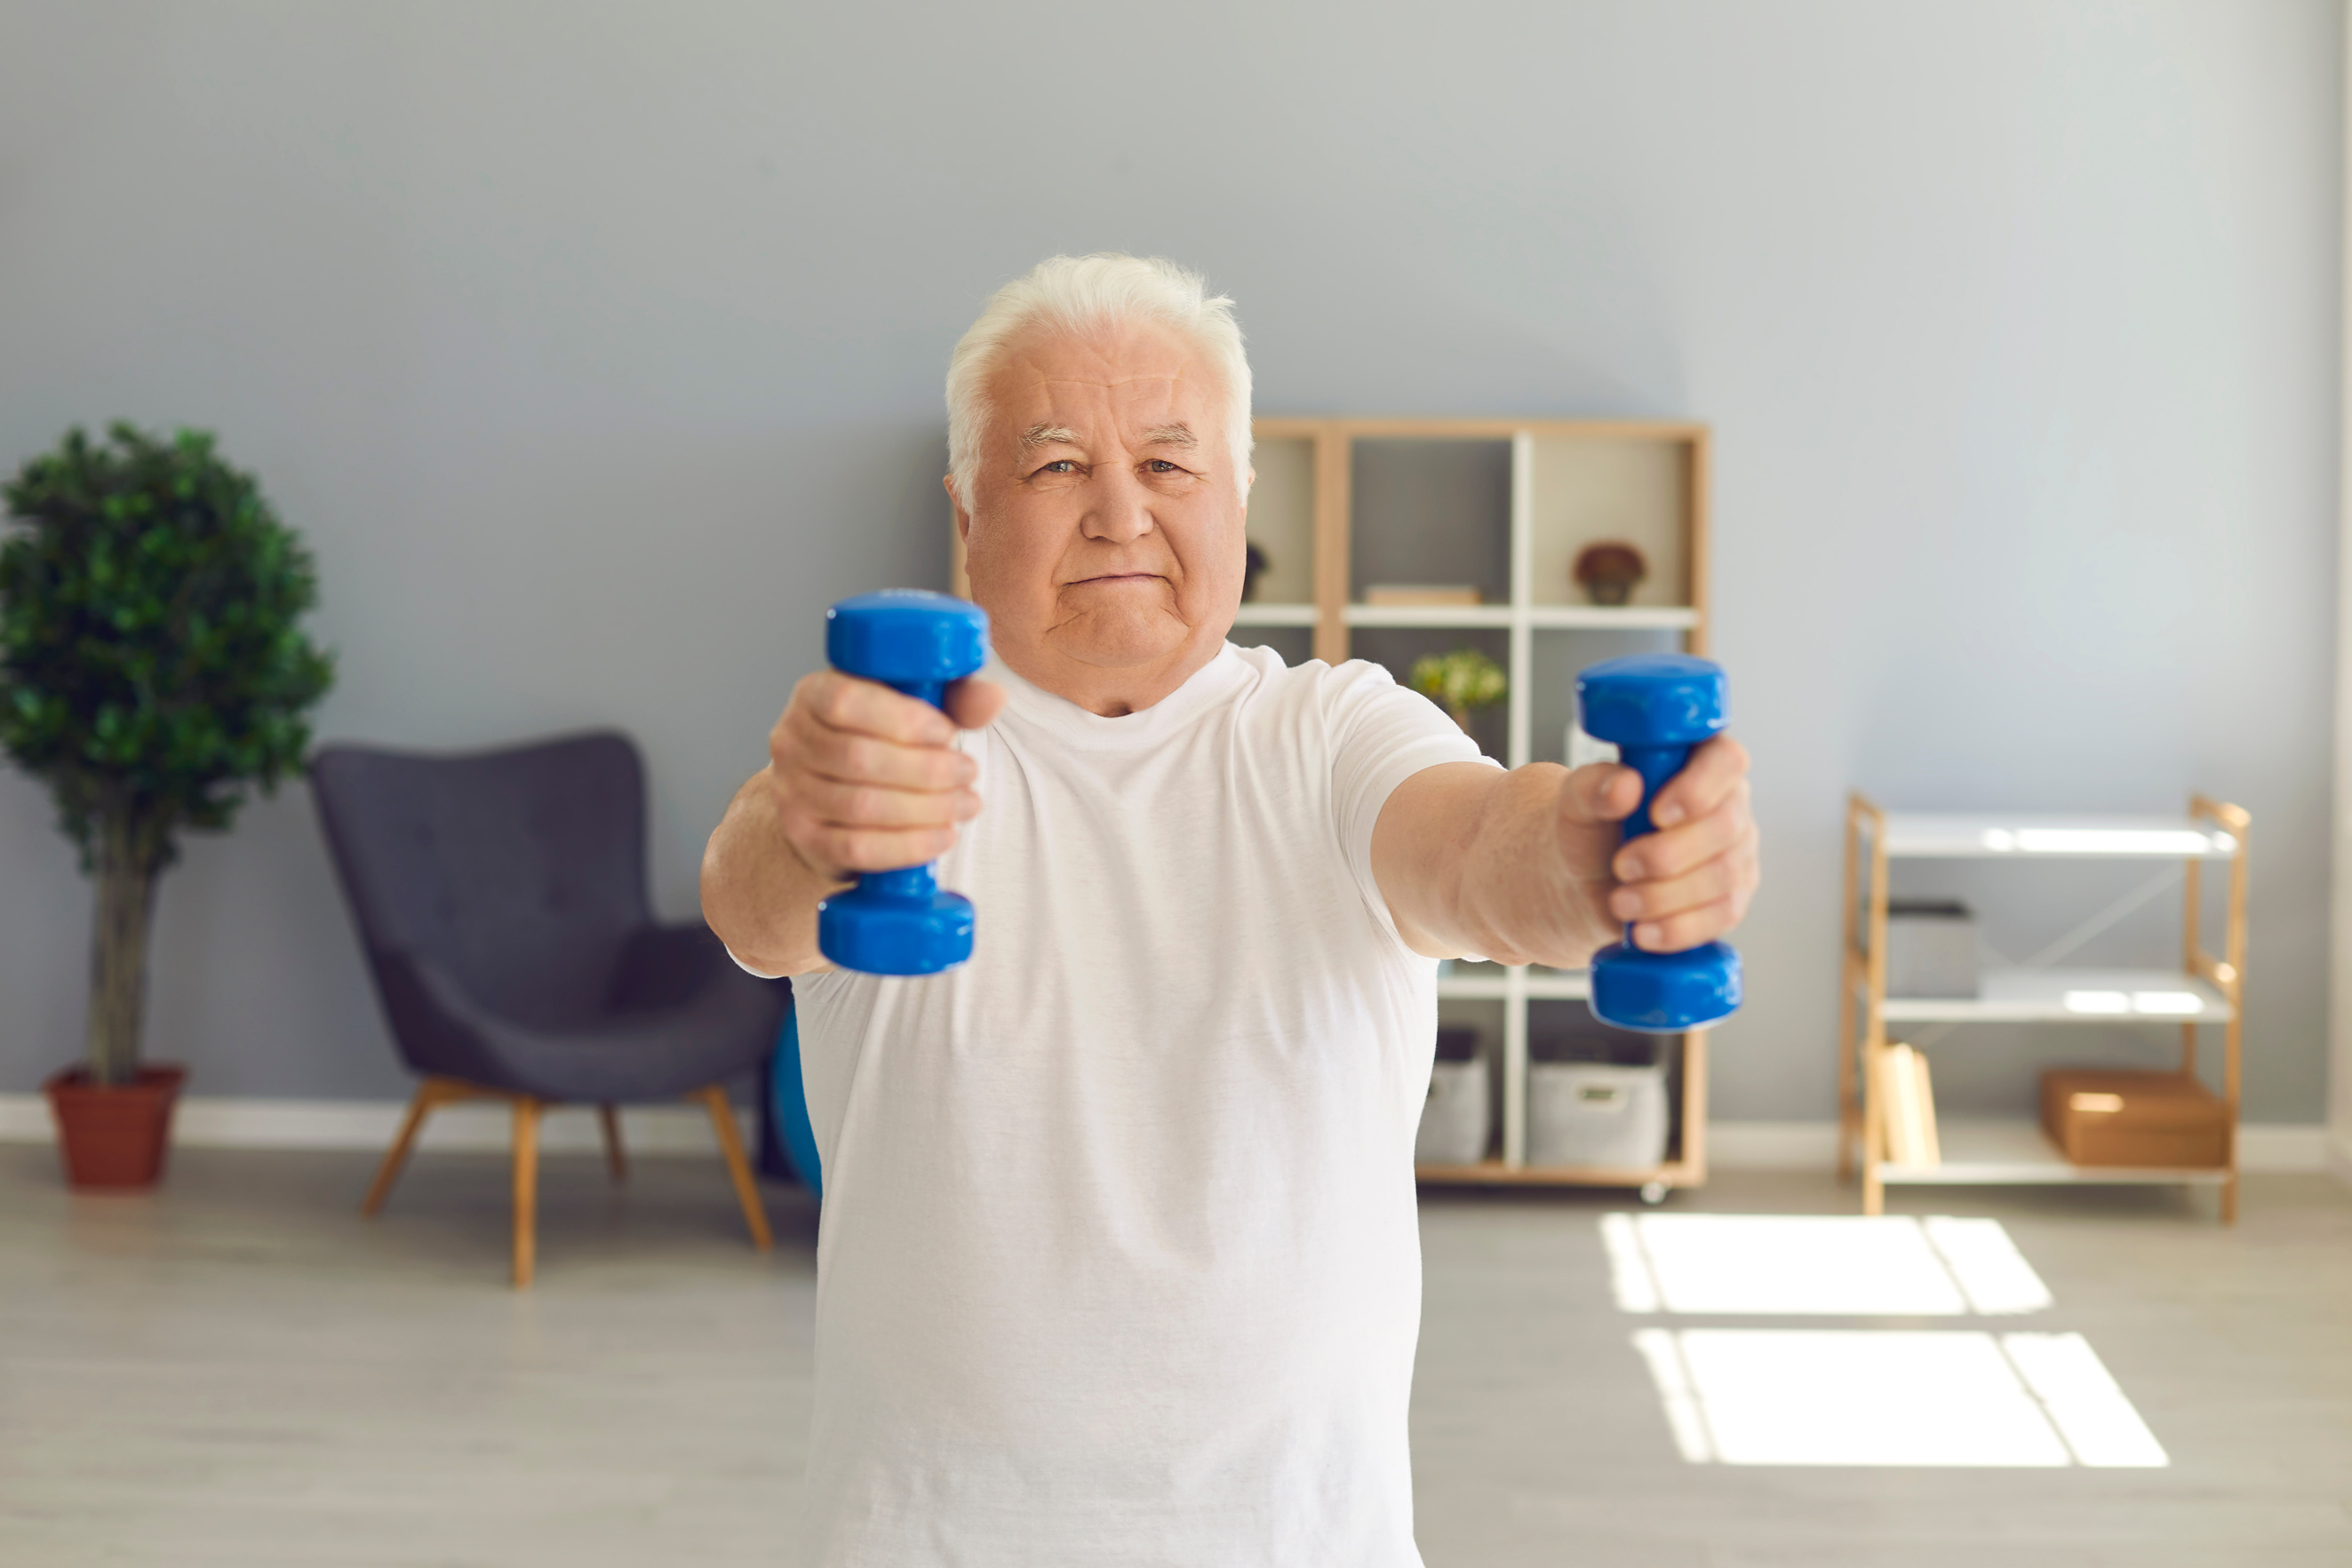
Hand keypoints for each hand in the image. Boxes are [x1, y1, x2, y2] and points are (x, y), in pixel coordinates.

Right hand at [764, 670, 1005, 881]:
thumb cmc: (880, 737)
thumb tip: (993, 697)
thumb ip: (953, 697)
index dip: (902, 720)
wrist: (834, 791)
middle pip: (859, 759)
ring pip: (861, 806)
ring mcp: (791, 793)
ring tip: (965, 803)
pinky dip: (908, 846)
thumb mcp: (914, 706)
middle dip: (927, 770)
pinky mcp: (805, 838)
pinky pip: (857, 848)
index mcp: (812, 693)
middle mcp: (790, 741)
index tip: (946, 732)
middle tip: (968, 772)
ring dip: (926, 809)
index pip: (846, 702)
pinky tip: (942, 836)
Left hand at [1559, 736, 1756, 953]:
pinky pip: (1721, 917)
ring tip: (1619, 902)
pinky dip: (1678, 928)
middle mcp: (1728, 805)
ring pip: (1724, 876)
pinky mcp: (1730, 900)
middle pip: (1726, 825)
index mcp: (1698, 762)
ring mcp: (1735, 854)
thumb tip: (1625, 785)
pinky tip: (1644, 932)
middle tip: (1621, 866)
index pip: (1726, 760)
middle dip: (1669, 853)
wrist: (1582, 881)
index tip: (1656, 814)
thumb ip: (1592, 786)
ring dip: (1666, 895)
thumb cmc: (1590, 830)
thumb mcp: (1576, 803)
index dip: (1699, 787)